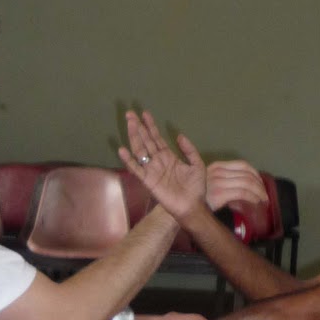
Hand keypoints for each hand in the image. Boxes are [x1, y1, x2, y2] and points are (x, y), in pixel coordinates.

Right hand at [119, 110, 205, 224]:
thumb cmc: (196, 188)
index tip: (145, 113)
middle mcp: (158, 161)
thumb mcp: (197, 164)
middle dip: (138, 127)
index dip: (151, 126)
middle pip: (145, 141)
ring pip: (140, 150)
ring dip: (134, 137)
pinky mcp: (148, 181)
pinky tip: (122, 150)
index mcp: (168, 156)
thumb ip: (189, 150)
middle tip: (130, 113)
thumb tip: (179, 135)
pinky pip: (136, 169)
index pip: (157, 138)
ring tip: (129, 123)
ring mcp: (152, 170)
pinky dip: (128, 160)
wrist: (192, 206)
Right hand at [205, 160, 267, 211]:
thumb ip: (225, 182)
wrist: (187, 209)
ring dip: (259, 192)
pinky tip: (256, 202)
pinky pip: (243, 192)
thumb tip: (243, 190)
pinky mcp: (220, 193)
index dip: (255, 173)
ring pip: (247, 183)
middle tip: (264, 194)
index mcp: (217, 166)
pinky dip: (253, 197)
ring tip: (263, 200)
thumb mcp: (211, 184)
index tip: (260, 183)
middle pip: (247, 174)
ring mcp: (218, 182)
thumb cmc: (199, 198)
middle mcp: (218, 171)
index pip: (242, 164)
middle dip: (260, 184)